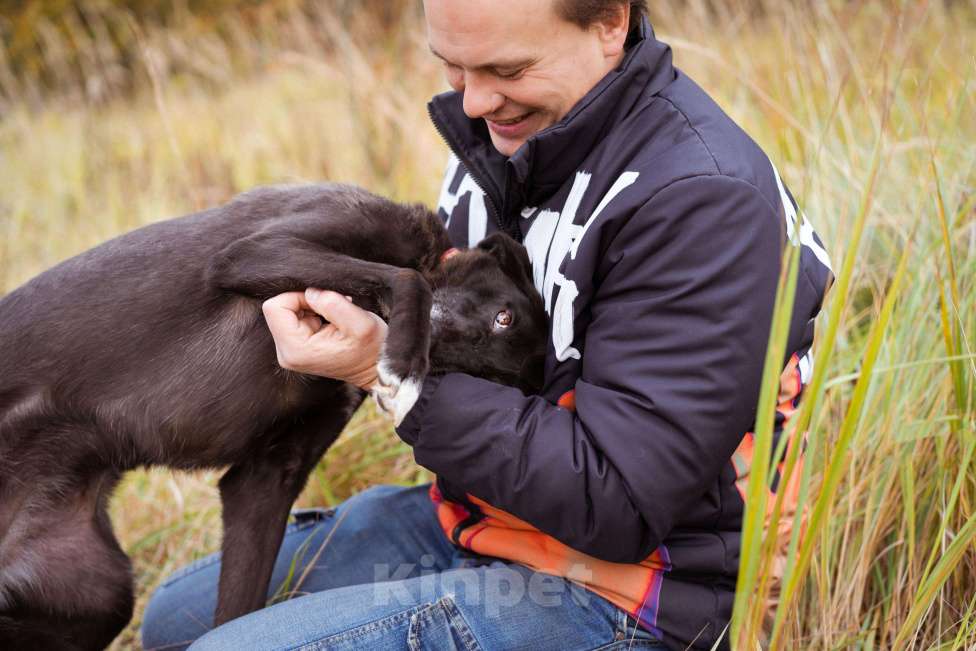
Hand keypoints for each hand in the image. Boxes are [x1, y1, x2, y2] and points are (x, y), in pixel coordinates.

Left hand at [261, 289, 387, 389]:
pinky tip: (332, 321)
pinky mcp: (296, 347)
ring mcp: (290, 351)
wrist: (377, 368)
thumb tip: (311, 292)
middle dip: (307, 301)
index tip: (325, 301)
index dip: (299, 296)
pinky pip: (295, 318)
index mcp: (295, 350)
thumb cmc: (372, 349)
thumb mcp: (361, 324)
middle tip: (334, 309)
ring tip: (336, 317)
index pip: (275, 307)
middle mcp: (286, 353)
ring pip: (288, 311)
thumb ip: (333, 304)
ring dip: (312, 307)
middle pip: (280, 308)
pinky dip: (314, 313)